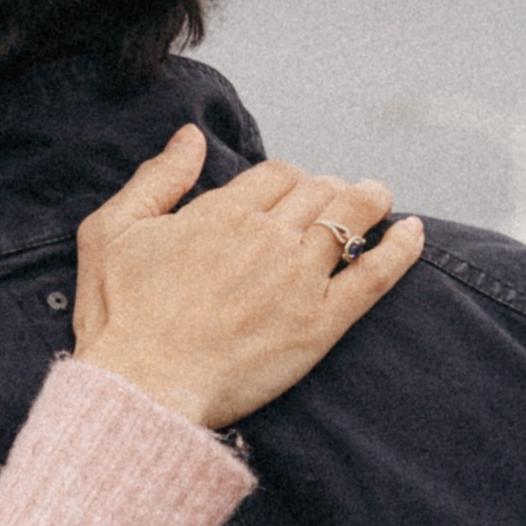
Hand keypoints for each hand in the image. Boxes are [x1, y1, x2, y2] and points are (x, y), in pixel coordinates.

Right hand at [72, 129, 423, 428]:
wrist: (142, 390)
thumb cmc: (118, 319)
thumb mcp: (111, 232)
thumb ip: (156, 179)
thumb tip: (191, 136)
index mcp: (222, 212)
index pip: (278, 175)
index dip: (291, 179)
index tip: (293, 193)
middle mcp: (267, 237)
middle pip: (318, 192)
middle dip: (330, 189)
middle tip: (337, 198)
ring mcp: (298, 279)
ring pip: (350, 220)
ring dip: (369, 202)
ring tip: (380, 200)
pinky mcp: (319, 325)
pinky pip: (374, 275)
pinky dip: (401, 249)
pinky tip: (414, 232)